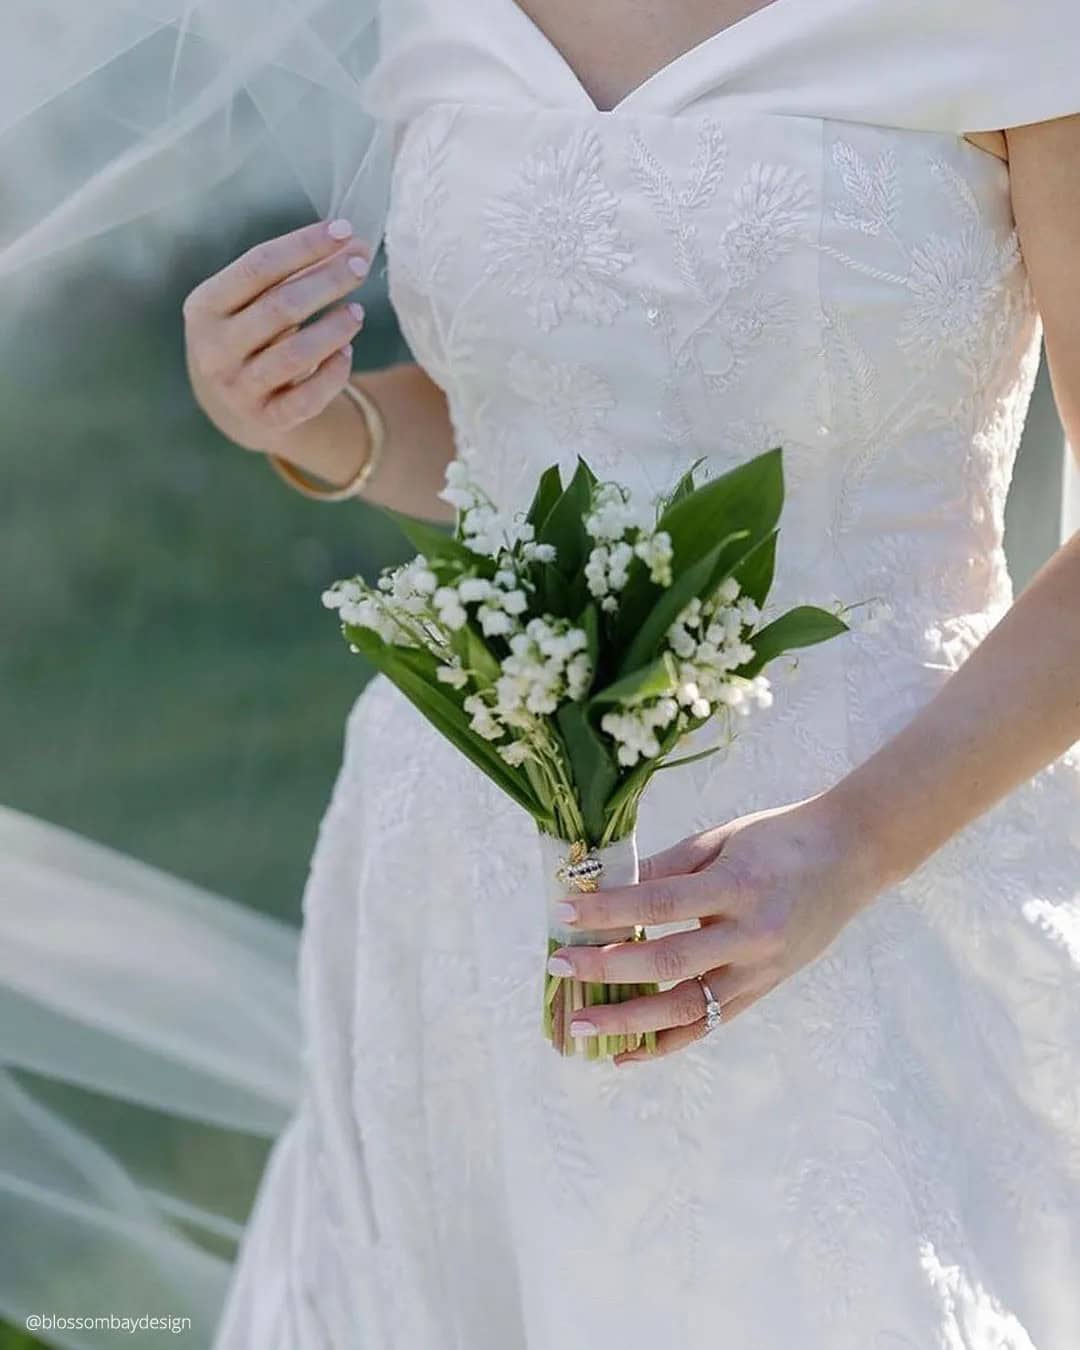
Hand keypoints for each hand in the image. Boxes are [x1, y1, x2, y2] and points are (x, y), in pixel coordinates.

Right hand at [182, 217, 371, 452]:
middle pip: (280, 307)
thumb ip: (298, 271)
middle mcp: (214, 348)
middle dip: (327, 281)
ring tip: (358, 312)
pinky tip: (347, 352)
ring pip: (296, 355)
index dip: (304, 246)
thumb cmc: (252, 332)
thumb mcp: (255, 300)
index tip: (344, 230)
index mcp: (205, 306)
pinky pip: (308, 398)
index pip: (258, 266)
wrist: (234, 401)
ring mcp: (238, 387)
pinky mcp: (266, 419)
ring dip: (334, 330)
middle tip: (361, 265)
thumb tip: (356, 244)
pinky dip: (334, 374)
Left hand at [546, 793, 885, 1064]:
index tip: (563, 912)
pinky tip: (625, 1052)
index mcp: (738, 887)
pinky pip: (710, 1025)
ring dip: (628, 1020)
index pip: (660, 905)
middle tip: (558, 965)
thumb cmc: (780, 837)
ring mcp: (760, 971)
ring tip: (580, 1023)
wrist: (851, 856)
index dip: (608, 912)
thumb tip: (606, 887)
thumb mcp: (722, 838)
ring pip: (687, 1008)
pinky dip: (666, 1043)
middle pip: (668, 962)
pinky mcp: (763, 990)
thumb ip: (666, 867)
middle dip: (606, 967)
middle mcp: (751, 937)